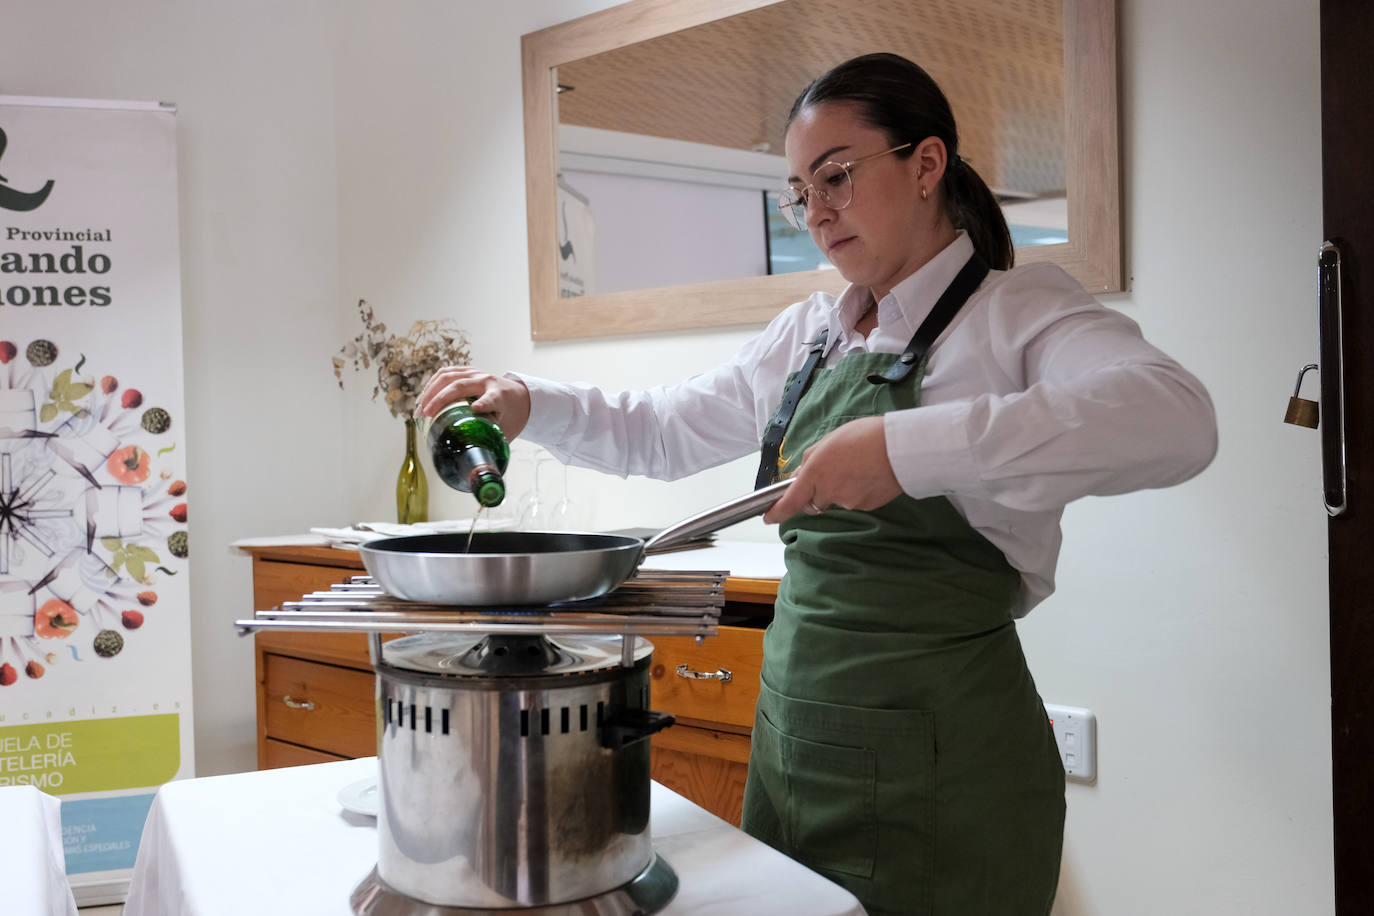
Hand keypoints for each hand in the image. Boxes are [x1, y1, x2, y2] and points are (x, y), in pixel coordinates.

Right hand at [416, 366, 531, 438]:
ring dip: (430, 391)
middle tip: (425, 414)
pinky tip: (423, 398)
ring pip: (448, 376)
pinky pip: (445, 373)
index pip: (493, 399)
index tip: (476, 409)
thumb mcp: (506, 430)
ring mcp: (475, 373)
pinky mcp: (466, 371)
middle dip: (440, 399)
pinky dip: (431, 385)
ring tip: (420, 409)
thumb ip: (493, 444)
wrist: (519, 395)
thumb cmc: (510, 415)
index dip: (484, 403)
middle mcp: (487, 381)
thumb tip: (480, 468)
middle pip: (461, 385)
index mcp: (500, 397)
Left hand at [762, 416, 903, 523]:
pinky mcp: (867, 506)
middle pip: (814, 501)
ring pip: (837, 500)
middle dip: (817, 491)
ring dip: (841, 488)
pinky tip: (868, 474)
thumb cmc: (866, 437)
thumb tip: (800, 474)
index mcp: (816, 473)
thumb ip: (811, 459)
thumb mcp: (829, 440)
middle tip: (832, 471)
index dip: (777, 512)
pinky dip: (858, 491)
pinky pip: (855, 501)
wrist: (901, 448)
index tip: (768, 516)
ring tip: (858, 465)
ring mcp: (849, 502)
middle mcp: (829, 492)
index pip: (790, 502)